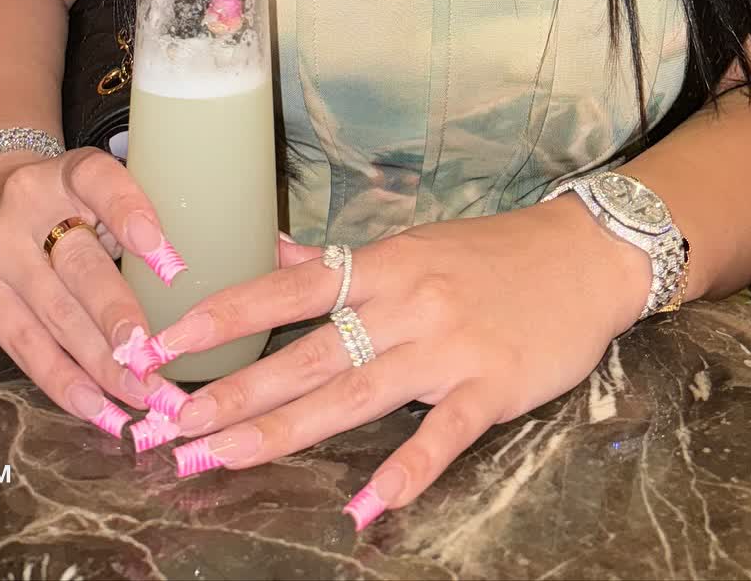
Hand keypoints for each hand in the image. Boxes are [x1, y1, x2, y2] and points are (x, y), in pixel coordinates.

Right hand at [0, 146, 190, 442]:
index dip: (130, 212)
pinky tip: (95, 404)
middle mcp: (26, 208)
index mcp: (66, 173)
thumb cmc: (56, 205)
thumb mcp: (89, 191)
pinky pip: (27, 347)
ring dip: (99, 363)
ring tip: (137, 392)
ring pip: (55, 316)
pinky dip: (64, 382)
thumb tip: (181, 277)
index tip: (165, 253)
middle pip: (78, 265)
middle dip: (116, 316)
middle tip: (151, 355)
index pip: (97, 179)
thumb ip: (128, 220)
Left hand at [131, 198, 650, 527]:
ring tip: (223, 460)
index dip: (223, 315)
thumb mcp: (410, 244)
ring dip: (284, 430)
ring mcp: (444, 346)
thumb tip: (269, 250)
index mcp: (379, 265)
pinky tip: (363, 506)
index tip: (165, 343)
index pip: (285, 289)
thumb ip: (339, 260)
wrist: (585, 255)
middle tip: (171, 428)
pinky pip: (439, 433)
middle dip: (234, 392)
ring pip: (352, 393)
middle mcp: (402, 302)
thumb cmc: (491, 254)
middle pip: (305, 353)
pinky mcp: (489, 386)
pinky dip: (403, 470)